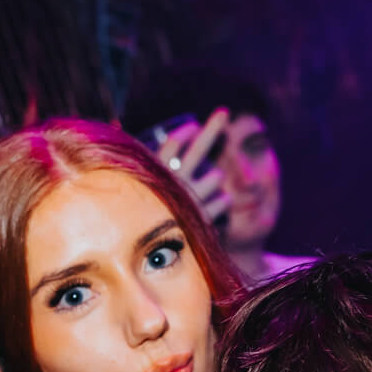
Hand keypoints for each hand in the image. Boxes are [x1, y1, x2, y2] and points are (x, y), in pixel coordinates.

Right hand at [153, 108, 230, 225]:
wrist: (153, 258)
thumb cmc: (148, 222)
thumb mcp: (146, 195)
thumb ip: (154, 176)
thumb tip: (166, 153)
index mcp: (155, 177)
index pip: (172, 145)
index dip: (184, 134)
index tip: (193, 126)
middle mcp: (174, 185)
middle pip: (198, 150)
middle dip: (213, 130)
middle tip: (224, 113)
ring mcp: (191, 200)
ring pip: (216, 177)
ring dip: (214, 181)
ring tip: (206, 191)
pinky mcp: (206, 218)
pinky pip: (224, 201)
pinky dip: (222, 203)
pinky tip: (214, 207)